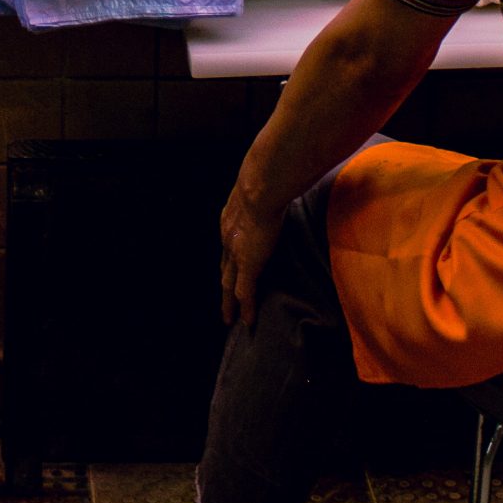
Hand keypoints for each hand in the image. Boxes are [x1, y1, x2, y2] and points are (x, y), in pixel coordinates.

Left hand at [219, 183, 287, 326]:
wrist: (259, 189)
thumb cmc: (263, 181)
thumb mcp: (258, 188)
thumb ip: (264, 194)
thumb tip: (278, 188)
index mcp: (230, 221)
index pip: (228, 247)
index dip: (229, 260)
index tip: (231, 270)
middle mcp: (228, 240)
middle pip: (224, 269)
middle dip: (224, 287)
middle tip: (224, 303)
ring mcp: (236, 254)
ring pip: (229, 286)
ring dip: (229, 303)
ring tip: (229, 319)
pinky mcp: (248, 265)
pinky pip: (245, 292)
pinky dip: (246, 308)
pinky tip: (247, 322)